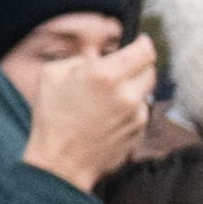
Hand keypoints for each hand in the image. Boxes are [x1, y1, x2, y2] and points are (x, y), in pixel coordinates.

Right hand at [18, 36, 156, 188]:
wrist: (62, 161)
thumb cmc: (52, 117)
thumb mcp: (52, 75)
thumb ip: (80, 58)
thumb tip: (98, 55)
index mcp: (106, 74)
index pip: (144, 50)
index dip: (143, 44)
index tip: (140, 42)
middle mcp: (127, 93)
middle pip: (151, 69)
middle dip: (138, 65)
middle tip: (120, 68)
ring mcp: (137, 114)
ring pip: (146, 91)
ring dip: (133, 87)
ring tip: (108, 96)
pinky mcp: (140, 130)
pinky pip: (141, 111)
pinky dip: (131, 107)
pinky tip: (108, 115)